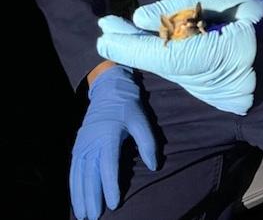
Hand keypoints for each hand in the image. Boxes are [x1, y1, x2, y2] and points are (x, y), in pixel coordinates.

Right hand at [70, 65, 156, 219]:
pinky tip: (76, 198)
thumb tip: (154, 166)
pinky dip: (73, 186)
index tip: (114, 204)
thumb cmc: (128, 106)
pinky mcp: (78, 145)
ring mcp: (83, 144)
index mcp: (108, 135)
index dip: (110, 186)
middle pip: (90, 174)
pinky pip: (73, 169)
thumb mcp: (142, 120)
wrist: (109, 90)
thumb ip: (148, 143)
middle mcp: (92, 142)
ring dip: (80, 195)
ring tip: (84, 214)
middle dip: (92, 197)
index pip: (109, 165)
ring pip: (79, 175)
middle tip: (95, 217)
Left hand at [97, 0, 262, 113]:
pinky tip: (179, 42)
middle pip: (170, 68)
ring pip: (180, 76)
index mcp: (236, 52)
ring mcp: (235, 100)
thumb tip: (139, 19)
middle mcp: (233, 85)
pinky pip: (195, 81)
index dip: (132, 48)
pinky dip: (180, 62)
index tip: (102, 35)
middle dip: (136, 47)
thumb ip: (183, 8)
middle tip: (108, 25)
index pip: (172, 56)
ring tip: (139, 30)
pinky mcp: (235, 105)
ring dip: (158, 54)